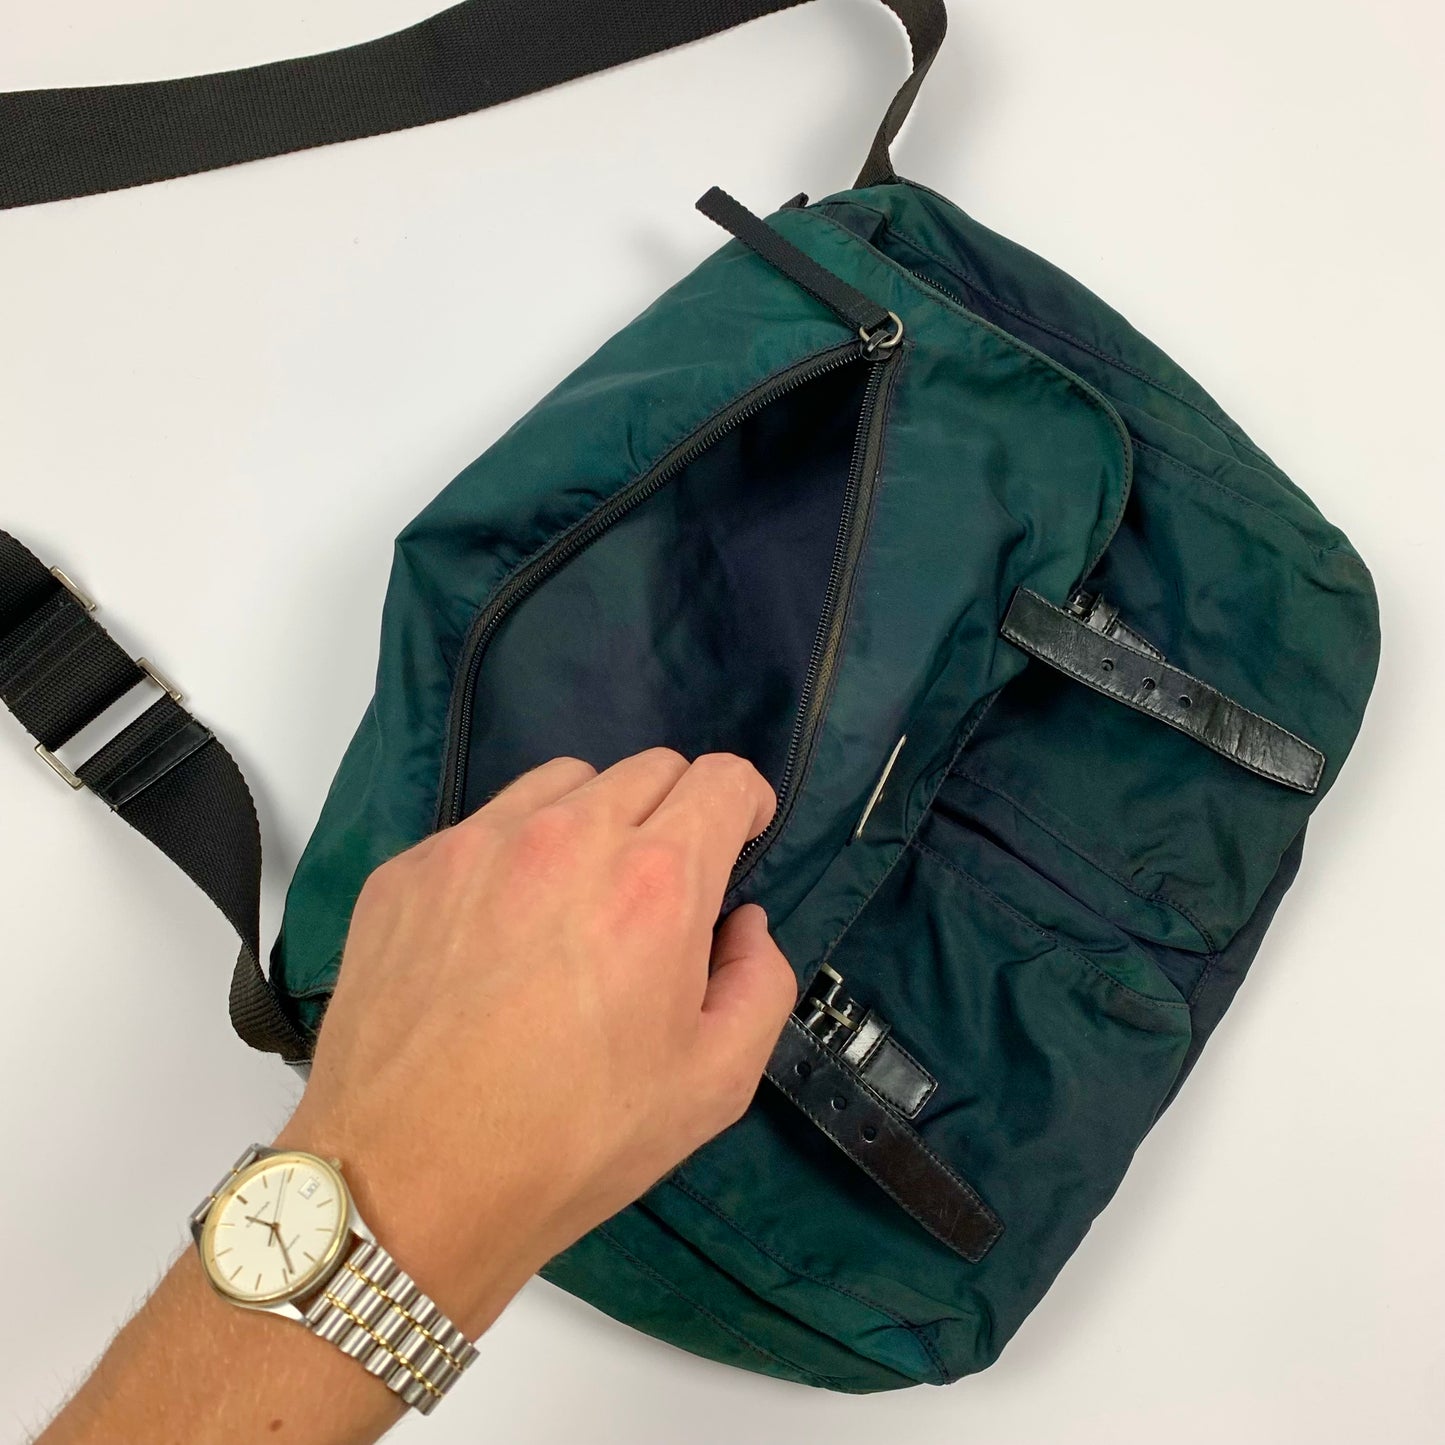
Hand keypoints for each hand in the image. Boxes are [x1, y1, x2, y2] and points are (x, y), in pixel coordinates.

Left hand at [276, 749, 797, 1334]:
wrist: (407, 1183)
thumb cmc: (574, 1142)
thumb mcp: (715, 1084)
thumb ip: (762, 982)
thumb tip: (742, 924)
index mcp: (654, 881)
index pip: (720, 779)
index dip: (744, 803)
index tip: (740, 837)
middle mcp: (566, 837)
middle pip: (649, 769)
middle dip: (676, 814)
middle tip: (663, 888)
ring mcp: (476, 844)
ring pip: (564, 783)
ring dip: (595, 819)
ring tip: (578, 898)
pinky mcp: (410, 868)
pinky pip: (485, 825)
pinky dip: (515, 853)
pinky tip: (498, 931)